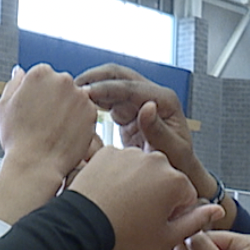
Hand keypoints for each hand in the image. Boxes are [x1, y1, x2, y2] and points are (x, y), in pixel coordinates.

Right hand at [0, 63, 97, 182]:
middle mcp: (63, 79)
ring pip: (75, 99)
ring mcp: (80, 96)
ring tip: (55, 130)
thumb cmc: (16, 138)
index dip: (38, 96)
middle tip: (45, 123)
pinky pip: (86, 114)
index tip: (35, 111)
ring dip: (68, 110)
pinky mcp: (92, 113)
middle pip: (61, 86)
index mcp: (40, 73)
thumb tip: (19, 70)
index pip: (44, 77)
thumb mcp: (4, 107)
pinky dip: (79, 123)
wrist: (36, 164)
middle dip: (55, 100)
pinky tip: (66, 135)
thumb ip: (13, 84)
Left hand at [69, 147, 221, 249]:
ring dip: (138, 182)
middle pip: (166, 178)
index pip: (186, 195)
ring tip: (122, 204)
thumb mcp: (166, 237)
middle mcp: (157, 160)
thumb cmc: (124, 233)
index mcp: (175, 180)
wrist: (83, 223)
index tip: (157, 221)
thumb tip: (218, 210)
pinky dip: (118, 175)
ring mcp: (132, 152)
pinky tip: (110, 192)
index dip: (173, 212)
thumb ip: (196, 222)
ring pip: (143, 169)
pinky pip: (121, 162)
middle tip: (138, 214)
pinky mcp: (110, 150)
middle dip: (158, 193)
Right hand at [75, 63, 212, 196]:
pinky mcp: (128, 112)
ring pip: (110, 84)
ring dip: (91, 87)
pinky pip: (107, 101)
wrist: (178, 174)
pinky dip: (93, 101)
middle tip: (73, 88)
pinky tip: (78, 108)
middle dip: (95, 78)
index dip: (106, 88)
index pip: (131, 87)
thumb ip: (157, 131)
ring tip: (70, 96)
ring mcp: (139, 102)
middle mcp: (152, 95)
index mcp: (164, 100)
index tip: (85, 93)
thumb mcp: (171, 151)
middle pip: (119, 75)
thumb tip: (146, 107)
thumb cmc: (179, 165)